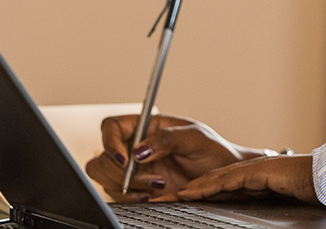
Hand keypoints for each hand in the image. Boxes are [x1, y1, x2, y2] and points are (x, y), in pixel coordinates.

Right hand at [84, 114, 265, 201]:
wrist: (223, 179)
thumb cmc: (213, 152)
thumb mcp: (194, 138)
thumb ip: (166, 139)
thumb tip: (139, 150)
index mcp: (146, 126)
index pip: (112, 127)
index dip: (110, 142)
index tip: (126, 159)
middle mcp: (136, 147)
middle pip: (102, 155)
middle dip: (120, 171)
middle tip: (149, 178)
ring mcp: (134, 169)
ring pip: (105, 177)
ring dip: (126, 186)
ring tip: (157, 187)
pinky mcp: (136, 189)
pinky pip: (117, 195)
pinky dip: (130, 198)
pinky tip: (153, 196)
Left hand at [177, 154, 320, 205]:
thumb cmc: (311, 191)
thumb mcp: (281, 201)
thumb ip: (266, 202)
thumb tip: (260, 212)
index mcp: (257, 179)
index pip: (223, 185)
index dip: (202, 191)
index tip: (183, 199)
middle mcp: (252, 171)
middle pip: (214, 180)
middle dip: (190, 189)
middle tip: (167, 196)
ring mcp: (253, 169)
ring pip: (215, 179)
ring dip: (192, 188)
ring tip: (171, 195)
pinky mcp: (257, 172)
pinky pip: (227, 181)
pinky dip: (207, 187)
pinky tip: (192, 193)